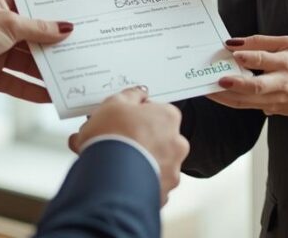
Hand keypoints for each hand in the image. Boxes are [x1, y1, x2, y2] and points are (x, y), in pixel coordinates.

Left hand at [0, 0, 71, 101]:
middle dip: (57, 41)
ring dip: (49, 68)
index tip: (80, 7)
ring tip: (77, 71)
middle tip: (87, 43)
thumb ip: (37, 29)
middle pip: (36, 33)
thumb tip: (66, 28)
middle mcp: (1, 24)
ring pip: (30, 60)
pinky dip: (34, 90)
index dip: (55, 3)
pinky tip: (54, 95)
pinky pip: (18, 83)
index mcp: (1, 0)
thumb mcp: (6, 24)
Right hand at [68, 88, 189, 205]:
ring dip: (136, 161)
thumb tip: (138, 93)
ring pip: (153, 162)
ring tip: (110, 163)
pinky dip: (135, 182)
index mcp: (169, 117)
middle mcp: (177, 144)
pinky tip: (117, 179)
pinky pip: (148, 184)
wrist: (109, 177)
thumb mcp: (114, 103)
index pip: (155, 111)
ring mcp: (172, 170)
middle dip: (137, 139)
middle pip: (156, 137)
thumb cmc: (113, 136)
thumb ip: (130, 95)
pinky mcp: (162, 193)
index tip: (120, 120)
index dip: (134, 115)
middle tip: (113, 142)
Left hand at [208, 35, 287, 136]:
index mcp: (286, 63)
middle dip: (237, 84)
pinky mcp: (268, 109)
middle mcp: (280, 83)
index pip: (266, 59)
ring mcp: (274, 100)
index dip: (250, 56)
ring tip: (207, 89)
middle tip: (219, 79)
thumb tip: (234, 43)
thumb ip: (262, 41)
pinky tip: (215, 94)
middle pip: (257, 86)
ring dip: (225, 96)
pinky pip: (245, 106)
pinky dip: (229, 101)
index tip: (233, 52)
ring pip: (247, 101)